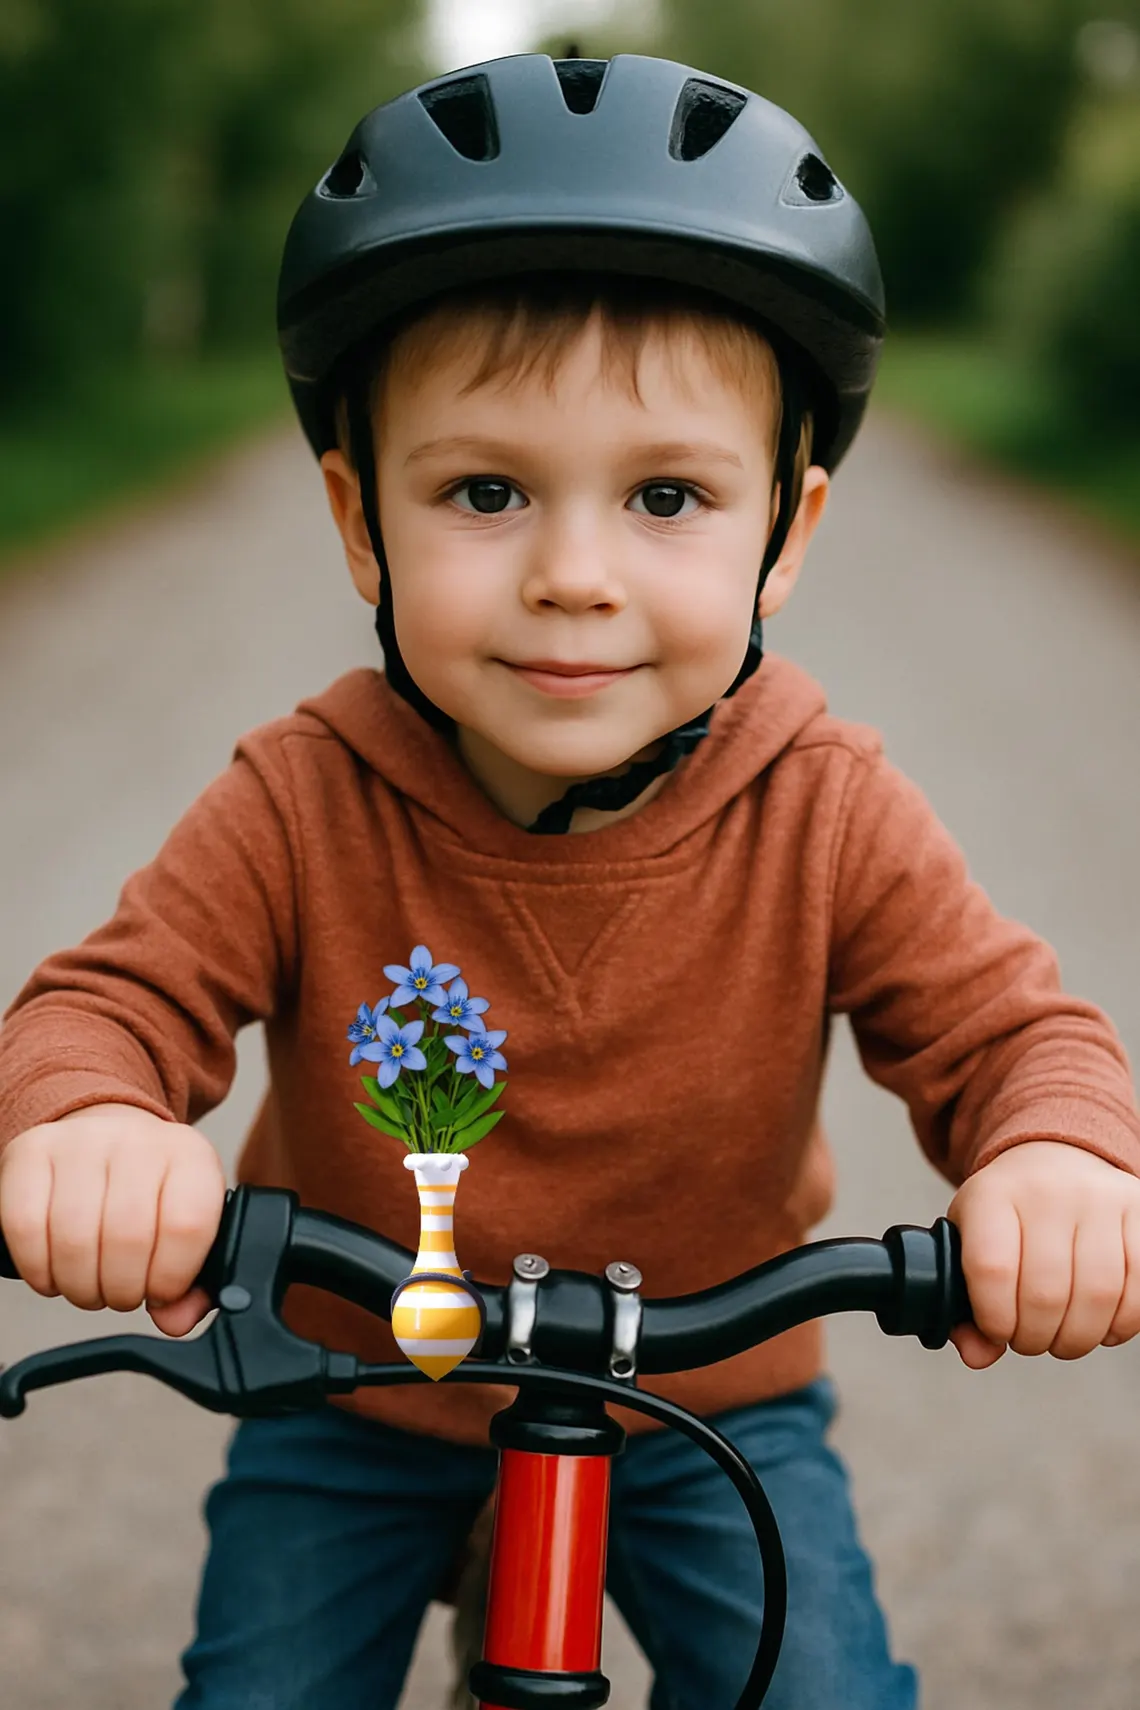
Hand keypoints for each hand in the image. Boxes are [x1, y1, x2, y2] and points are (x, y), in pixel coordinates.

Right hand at [0, 1103, 225, 1335]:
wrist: (108, 1138)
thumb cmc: (151, 1190)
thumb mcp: (190, 1221)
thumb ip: (196, 1280)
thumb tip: (176, 1319)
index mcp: (189, 1157)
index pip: (187, 1225)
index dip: (170, 1278)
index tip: (160, 1293)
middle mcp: (136, 1141)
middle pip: (127, 1238)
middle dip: (122, 1290)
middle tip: (121, 1295)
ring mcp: (80, 1142)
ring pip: (74, 1239)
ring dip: (80, 1286)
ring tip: (90, 1287)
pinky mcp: (31, 1152)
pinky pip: (26, 1227)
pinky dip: (38, 1269)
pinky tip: (53, 1274)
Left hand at [947, 1140, 1139, 1368]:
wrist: (1056, 1161)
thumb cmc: (1007, 1215)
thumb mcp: (969, 1241)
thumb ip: (962, 1301)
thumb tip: (976, 1356)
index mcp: (993, 1194)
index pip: (992, 1269)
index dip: (994, 1318)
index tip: (995, 1330)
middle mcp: (1048, 1191)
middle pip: (1047, 1292)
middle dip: (1035, 1337)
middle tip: (1029, 1339)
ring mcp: (1100, 1200)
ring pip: (1098, 1296)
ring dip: (1078, 1337)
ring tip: (1062, 1337)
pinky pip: (1138, 1291)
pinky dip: (1120, 1324)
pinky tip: (1100, 1324)